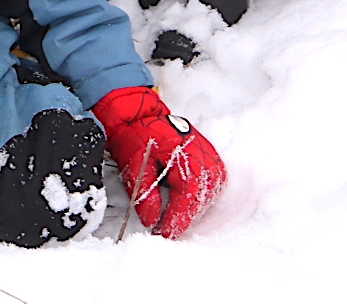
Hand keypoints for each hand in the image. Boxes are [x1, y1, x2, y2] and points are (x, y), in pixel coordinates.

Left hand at [90, 85, 224, 237]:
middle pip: (202, 198)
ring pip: (210, 194)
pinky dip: (200, 197)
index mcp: (187, 156)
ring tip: (174, 217)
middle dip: (185, 217)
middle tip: (166, 229)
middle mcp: (204, 156)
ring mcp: (210, 156)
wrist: (140, 113)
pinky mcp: (209, 157)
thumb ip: (144, 193)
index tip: (166, 234)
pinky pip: (212, 184)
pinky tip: (185, 202)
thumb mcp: (134, 162)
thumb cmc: (136, 133)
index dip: (178, 219)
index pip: (188, 197)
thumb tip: (152, 221)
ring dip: (193, 208)